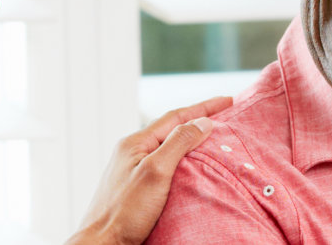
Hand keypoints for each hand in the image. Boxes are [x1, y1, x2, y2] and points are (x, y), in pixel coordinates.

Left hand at [67, 96, 233, 244]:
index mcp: (135, 143)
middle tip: (224, 114)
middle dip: (198, 119)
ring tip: (212, 136)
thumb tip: (203, 122)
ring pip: (167, 146)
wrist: (103, 242)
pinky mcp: (136, 186)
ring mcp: (132, 169)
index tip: (229, 100)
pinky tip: (191, 164)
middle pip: (171, 128)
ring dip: (191, 138)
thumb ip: (178, 143)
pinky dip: (183, 157)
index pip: (176, 116)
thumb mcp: (156, 171)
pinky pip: (164, 162)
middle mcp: (132, 152)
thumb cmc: (125, 211)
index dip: (204, 107)